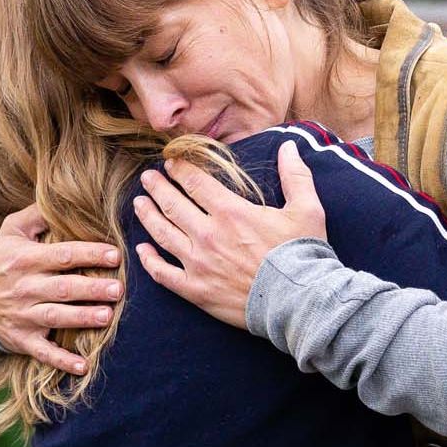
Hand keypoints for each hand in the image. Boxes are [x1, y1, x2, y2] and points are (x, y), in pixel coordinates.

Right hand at [0, 203, 121, 374]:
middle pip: (64, 288)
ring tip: (106, 317)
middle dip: (92, 289)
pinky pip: (43, 352)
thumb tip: (63, 200)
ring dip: (82, 318)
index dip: (90, 254)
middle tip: (118, 289)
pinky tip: (83, 366)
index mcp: (27, 259)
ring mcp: (23, 315)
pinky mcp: (22, 339)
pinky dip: (61, 361)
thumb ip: (36, 214)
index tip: (115, 255)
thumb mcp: (11, 231)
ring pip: (56, 317)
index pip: (64, 255)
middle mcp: (26, 287)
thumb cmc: (1, 259)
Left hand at [132, 140, 326, 328]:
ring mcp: (199, 263)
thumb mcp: (307, 209)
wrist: (299, 301)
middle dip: (158, 188)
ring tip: (139, 204)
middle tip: (147, 178)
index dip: (181, 170)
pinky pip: (164, 274)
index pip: (196, 183)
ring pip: (163, 234)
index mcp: (231, 212)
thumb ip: (295, 175)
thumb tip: (290, 145)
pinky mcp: (196, 290)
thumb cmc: (303, 254)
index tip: (171, 163)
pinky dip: (149, 261)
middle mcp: (208, 234)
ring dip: (148, 216)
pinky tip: (142, 250)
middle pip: (173, 205)